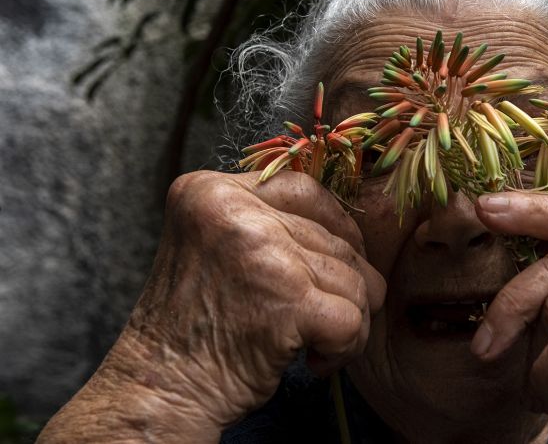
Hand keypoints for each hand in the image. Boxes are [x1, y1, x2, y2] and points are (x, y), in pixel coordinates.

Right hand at [39, 170, 385, 442]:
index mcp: (210, 191)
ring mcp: (264, 254)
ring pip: (353, 278)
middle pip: (335, 237)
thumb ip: (264, 219)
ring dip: (347, 318)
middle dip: (343, 283)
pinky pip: (354, 318)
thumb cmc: (194, 324)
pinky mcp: (289, 301)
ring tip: (314, 343)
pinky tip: (317, 360)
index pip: (305, 190)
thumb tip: (348, 220)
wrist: (159, 391)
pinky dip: (347, 347)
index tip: (330, 266)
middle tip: (319, 317)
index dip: (333, 228)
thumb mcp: (214, 245)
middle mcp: (235, 212)